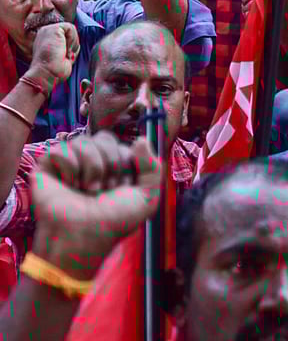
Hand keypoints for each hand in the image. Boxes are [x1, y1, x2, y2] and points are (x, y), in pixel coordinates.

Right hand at [26, 22, 79, 92]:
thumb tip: (77, 45)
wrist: (46, 73)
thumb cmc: (54, 71)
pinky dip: (73, 39)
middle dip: (72, 46)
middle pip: (69, 33)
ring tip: (64, 53)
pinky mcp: (53, 28)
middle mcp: (45, 33)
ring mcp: (48, 30)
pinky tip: (65, 48)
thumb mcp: (62, 58)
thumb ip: (67, 49)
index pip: (65, 37)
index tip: (65, 58)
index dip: (70, 48)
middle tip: (64, 56)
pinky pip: (71, 28)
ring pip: (71, 30)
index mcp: (45, 39)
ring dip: (73, 44)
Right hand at [30, 132, 161, 279]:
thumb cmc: (114, 221)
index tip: (121, 188)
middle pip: (105, 138)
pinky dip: (70, 168)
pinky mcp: (47, 167)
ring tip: (88, 190)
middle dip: (111, 164)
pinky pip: (61, 149)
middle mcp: (92, 162)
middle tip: (104, 190)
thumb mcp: (147, 198)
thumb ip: (153, 167)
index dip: (126, 165)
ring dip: (92, 168)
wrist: (83, 237)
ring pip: (83, 141)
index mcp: (114, 166)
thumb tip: (140, 139)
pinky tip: (69, 185)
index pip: (123, 145)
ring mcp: (69, 163)